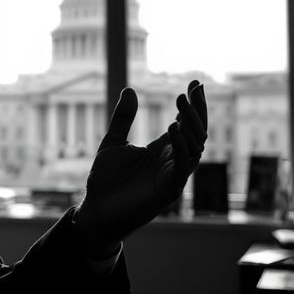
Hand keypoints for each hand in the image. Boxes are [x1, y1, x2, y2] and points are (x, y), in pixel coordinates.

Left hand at [73, 81, 207, 258]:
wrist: (96, 209)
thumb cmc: (106, 180)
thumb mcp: (113, 142)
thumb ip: (123, 118)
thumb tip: (130, 89)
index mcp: (162, 150)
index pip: (186, 123)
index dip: (193, 105)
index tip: (195, 84)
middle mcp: (172, 161)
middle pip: (196, 133)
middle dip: (197, 110)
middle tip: (193, 89)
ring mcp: (173, 176)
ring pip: (195, 147)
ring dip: (191, 124)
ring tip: (182, 102)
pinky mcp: (169, 190)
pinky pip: (183, 167)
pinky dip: (182, 147)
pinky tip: (174, 127)